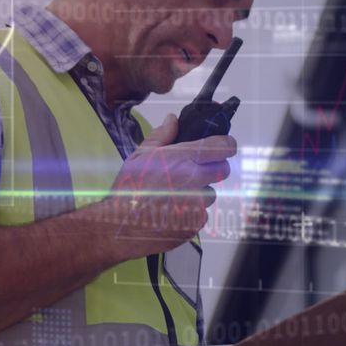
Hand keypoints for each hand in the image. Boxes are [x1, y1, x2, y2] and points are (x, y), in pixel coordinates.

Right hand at [93, 114, 234, 255]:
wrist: (119, 226)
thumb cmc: (128, 188)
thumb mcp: (140, 156)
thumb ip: (161, 135)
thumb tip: (173, 119)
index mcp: (183, 158)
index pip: (223, 146)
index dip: (226, 144)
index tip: (222, 145)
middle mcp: (195, 179)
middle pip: (224, 169)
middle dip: (214, 168)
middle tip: (195, 170)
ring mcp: (198, 203)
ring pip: (211, 193)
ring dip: (200, 192)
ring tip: (175, 195)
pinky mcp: (196, 223)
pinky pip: (202, 213)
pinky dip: (191, 212)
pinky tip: (172, 211)